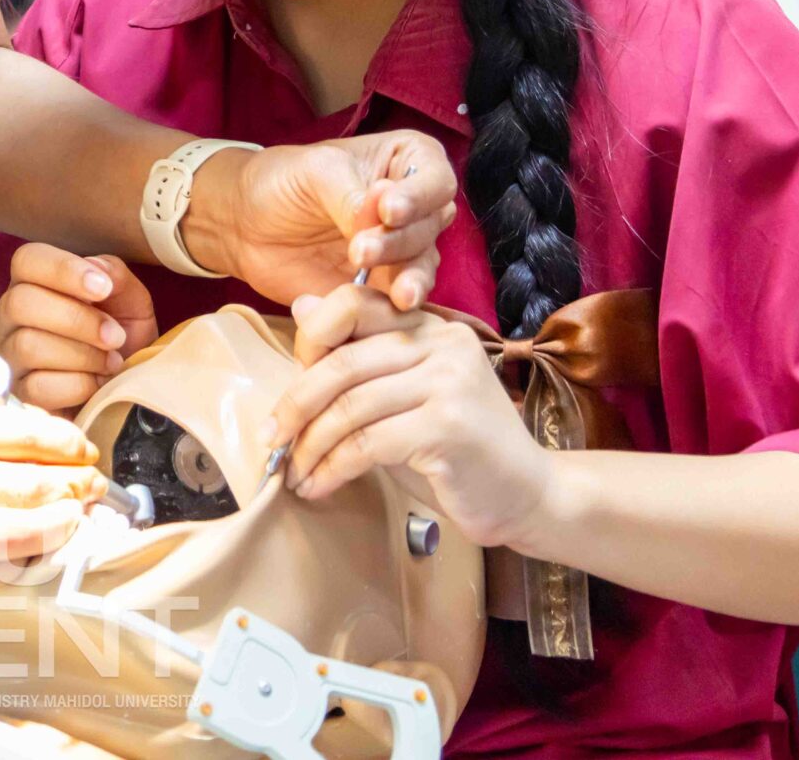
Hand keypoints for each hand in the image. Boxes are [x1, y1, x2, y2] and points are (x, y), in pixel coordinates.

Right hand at [0, 244, 160, 413]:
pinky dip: (78, 385)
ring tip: (112, 362)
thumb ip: (116, 275)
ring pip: (28, 346)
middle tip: (115, 336)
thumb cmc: (121, 335)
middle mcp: (8, 314)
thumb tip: (94, 267)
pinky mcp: (18, 393)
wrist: (126, 386)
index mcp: (31, 281)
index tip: (103, 288)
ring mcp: (8, 355)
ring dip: (82, 355)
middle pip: (21, 303)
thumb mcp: (130, 300)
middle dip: (77, 320)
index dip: (63, 270)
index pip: (27, 260)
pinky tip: (96, 384)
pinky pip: (38, 387)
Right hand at [0, 373, 105, 590]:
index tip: (84, 448)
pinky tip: (35, 550)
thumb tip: (43, 434)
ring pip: (7, 540)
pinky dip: (15, 566)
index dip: (65, 446)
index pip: (19, 437)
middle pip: (22, 491)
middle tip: (95, 485)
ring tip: (76, 517)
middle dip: (72, 490)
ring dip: (54, 530)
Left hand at [186, 131, 458, 312]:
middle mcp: (415, 206)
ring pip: (424, 265)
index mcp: (405, 161)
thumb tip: (380, 220)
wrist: (246, 226)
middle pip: (431, 226)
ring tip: (394, 293)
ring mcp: (402, 248)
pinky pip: (402, 299)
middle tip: (360, 250)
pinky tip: (388, 310)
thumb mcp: (314, 172)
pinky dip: (395, 306)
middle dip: (400, 240)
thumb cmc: (282, 182)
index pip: (434, 180)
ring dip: (408, 277)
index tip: (388, 211)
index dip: (418, 198)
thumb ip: (350, 195)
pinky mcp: (385, 286)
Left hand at [268, 286, 551, 549]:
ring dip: (310, 447)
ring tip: (293, 472)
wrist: (528, 495)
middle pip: (343, 363)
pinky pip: (367, 444)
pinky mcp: (447, 427)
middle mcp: (442, 344)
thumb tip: (302, 305)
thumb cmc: (457, 448)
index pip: (354, 304)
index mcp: (431, 326)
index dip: (310, 341)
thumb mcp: (403, 395)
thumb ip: (359, 355)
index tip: (290, 387)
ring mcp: (448, 383)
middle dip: (296, 404)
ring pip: (350, 407)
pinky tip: (318, 486)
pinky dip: (332, 469)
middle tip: (271, 437)